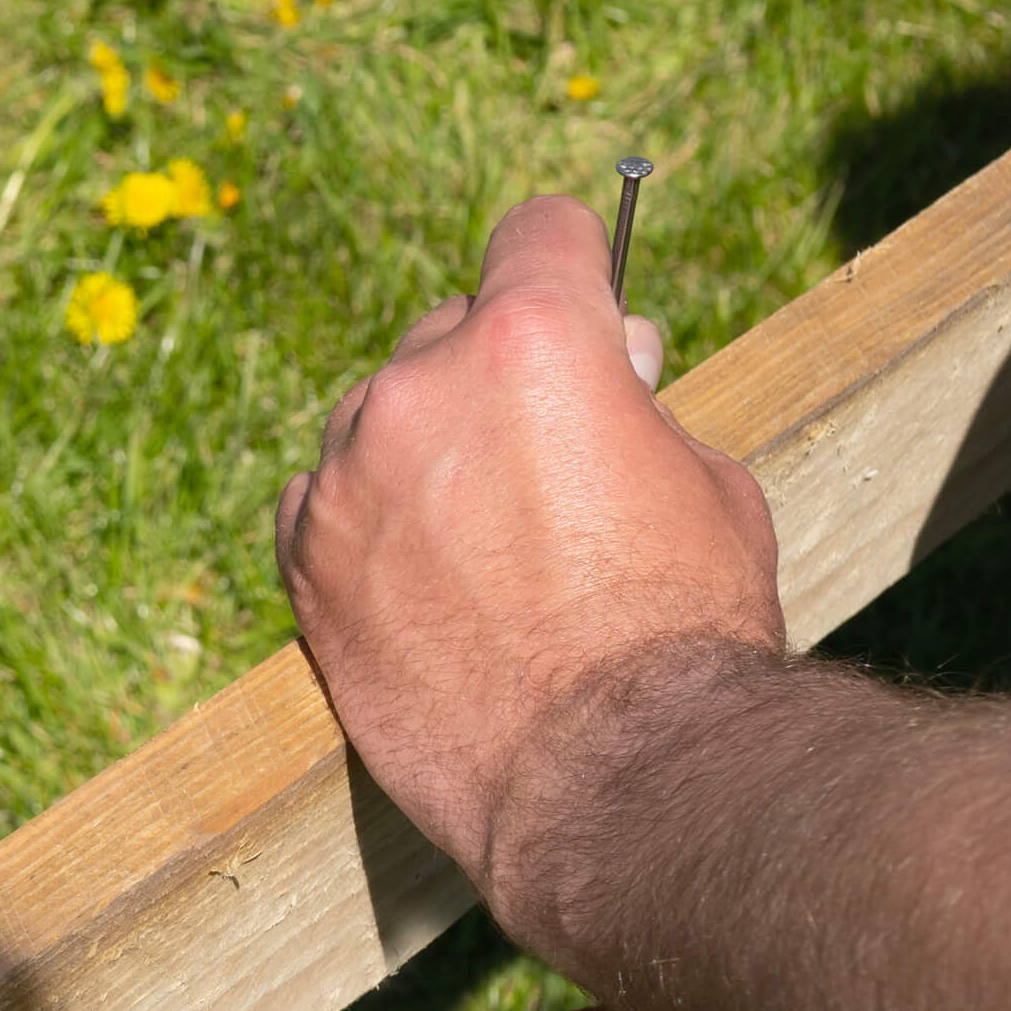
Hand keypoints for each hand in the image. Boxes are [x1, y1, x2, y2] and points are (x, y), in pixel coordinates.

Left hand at [273, 194, 783, 935]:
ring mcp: (350, 475)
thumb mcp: (707, 482)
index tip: (579, 294)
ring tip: (489, 549)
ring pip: (382, 418)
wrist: (613, 780)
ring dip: (426, 454)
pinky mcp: (304, 564)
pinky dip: (365, 523)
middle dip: (497, 378)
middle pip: (452, 330)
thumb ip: (636, 404)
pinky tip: (423, 582)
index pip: (538, 230)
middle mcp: (424, 385)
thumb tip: (613, 366)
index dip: (572, 261)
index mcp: (535, 338)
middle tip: (547, 460)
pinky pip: (321, 500)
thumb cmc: (686, 632)